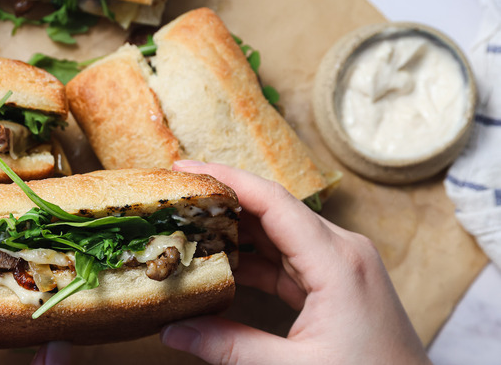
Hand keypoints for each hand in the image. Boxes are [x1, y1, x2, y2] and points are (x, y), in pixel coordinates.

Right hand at [161, 161, 430, 364]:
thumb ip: (229, 347)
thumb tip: (172, 331)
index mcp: (338, 261)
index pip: (273, 201)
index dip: (226, 178)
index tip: (184, 168)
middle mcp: (343, 251)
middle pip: (274, 210)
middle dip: (224, 200)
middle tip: (177, 198)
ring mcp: (342, 265)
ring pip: (279, 232)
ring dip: (236, 229)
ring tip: (190, 227)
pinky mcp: (337, 283)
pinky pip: (287, 258)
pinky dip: (253, 258)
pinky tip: (223, 262)